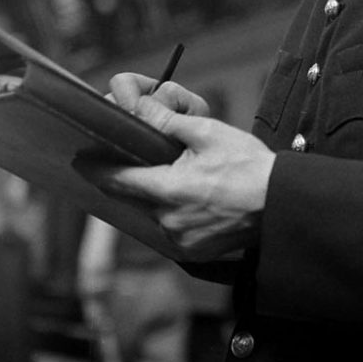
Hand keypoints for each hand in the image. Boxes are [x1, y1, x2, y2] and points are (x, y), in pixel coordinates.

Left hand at [77, 73, 275, 260]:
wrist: (282, 204)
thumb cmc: (249, 166)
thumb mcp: (208, 132)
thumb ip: (166, 121)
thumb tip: (137, 108)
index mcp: (168, 192)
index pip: (117, 180)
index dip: (96, 168)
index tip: (80, 158)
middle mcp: (168, 223)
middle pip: (134, 198)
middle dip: (130, 178)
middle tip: (128, 158)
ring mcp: (180, 242)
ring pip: (151, 214)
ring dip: (153, 196)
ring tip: (167, 175)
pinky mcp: (194, 252)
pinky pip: (169, 229)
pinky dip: (170, 213)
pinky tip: (186, 196)